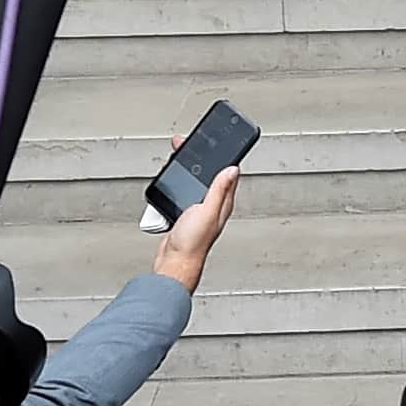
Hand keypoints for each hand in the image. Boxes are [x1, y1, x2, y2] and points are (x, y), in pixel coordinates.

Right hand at [151, 143, 242, 286]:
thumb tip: (233, 169)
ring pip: (194, 182)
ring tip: (179, 156)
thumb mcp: (207, 210)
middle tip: (187, 145)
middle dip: (199, 159)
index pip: (228, 174)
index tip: (217, 143)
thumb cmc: (193, 242)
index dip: (223, 157)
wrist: (174, 261)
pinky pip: (184, 192)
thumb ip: (219, 190)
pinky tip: (172, 178)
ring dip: (187, 169)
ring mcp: (199, 209)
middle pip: (209, 175)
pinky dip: (177, 182)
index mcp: (222, 202)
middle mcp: (213, 205)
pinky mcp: (186, 213)